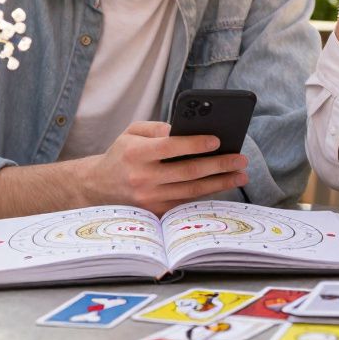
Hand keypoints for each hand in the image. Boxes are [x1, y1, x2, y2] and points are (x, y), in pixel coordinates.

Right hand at [81, 121, 249, 214]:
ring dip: (220, 183)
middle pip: (187, 172)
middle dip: (218, 165)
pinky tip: (223, 185)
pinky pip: (186, 202)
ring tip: (240, 175)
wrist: (97, 187)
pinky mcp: (155, 212)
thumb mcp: (131, 132)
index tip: (217, 140)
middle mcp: (142, 178)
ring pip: (191, 190)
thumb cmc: (121, 154)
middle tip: (241, 159)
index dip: (195, 144)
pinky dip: (206, 194)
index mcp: (135, 154)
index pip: (169, 147)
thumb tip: (186, 130)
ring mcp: (149, 198)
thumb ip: (157, 127)